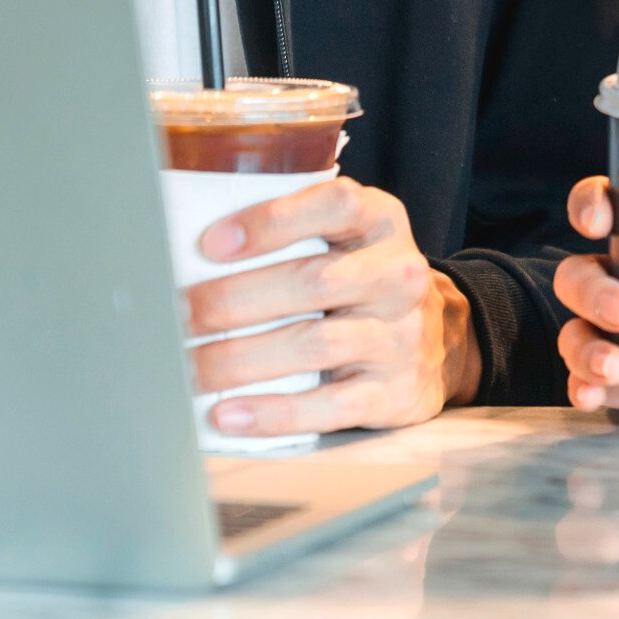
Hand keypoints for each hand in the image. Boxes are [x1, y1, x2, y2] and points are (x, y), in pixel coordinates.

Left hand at [186, 177, 480, 437]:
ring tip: (187, 368)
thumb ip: (294, 231)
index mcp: (382, 223)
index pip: (337, 205)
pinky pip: (330, 405)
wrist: (441, 342)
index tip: (211, 244)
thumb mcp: (349, 239)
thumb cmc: (363, 281)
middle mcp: (398, 275)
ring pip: (316, 345)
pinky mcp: (394, 392)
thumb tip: (186, 245)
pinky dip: (274, 412)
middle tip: (176, 316)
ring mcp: (401, 336)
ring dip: (240, 359)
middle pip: (313, 281)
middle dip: (233, 300)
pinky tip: (229, 413)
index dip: (273, 221)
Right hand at [553, 175, 618, 424]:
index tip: (599, 217)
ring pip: (576, 331)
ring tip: (616, 365)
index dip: (589, 205)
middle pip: (579, 275)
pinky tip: (597, 392)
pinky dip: (586, 387)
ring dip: (583, 347)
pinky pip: (592, 383)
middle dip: (590, 291)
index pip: (606, 208)